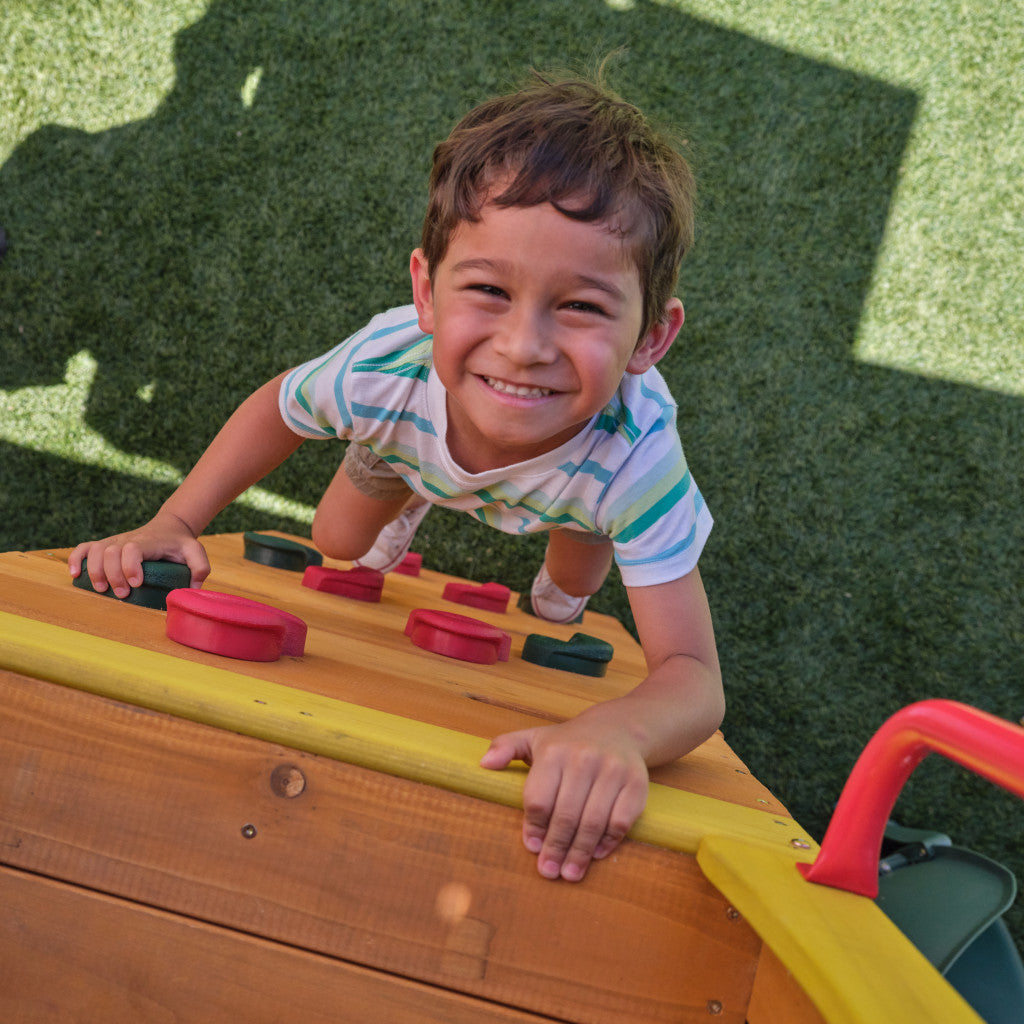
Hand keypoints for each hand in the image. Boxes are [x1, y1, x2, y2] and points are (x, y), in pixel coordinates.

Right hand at [68, 511, 209, 597]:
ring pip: (95, 551)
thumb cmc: (180, 543)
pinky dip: (75, 559)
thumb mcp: (195, 551)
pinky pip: (83, 548)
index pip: (132, 549)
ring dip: (93, 571)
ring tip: (101, 589)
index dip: (130, 566)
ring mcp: (114, 542)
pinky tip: (74, 575)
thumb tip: (194, 589)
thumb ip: (200, 567)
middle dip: (112, 575)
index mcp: (148, 542)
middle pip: (110, 552)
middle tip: (122, 594)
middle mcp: (127, 540)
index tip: (137, 583)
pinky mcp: (105, 545)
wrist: (168, 527)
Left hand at [480, 713, 648, 881]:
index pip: (540, 798)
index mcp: (554, 751)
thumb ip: (505, 747)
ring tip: (570, 873)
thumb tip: (484, 764)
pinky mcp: (636, 783)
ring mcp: (612, 770)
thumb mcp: (534, 738)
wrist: (618, 729)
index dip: (534, 827)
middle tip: (548, 871)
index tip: (532, 847)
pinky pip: (621, 820)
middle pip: (566, 815)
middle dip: (555, 847)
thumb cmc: (568, 742)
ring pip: (593, 821)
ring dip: (580, 852)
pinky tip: (596, 854)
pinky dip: (608, 841)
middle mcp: (584, 758)